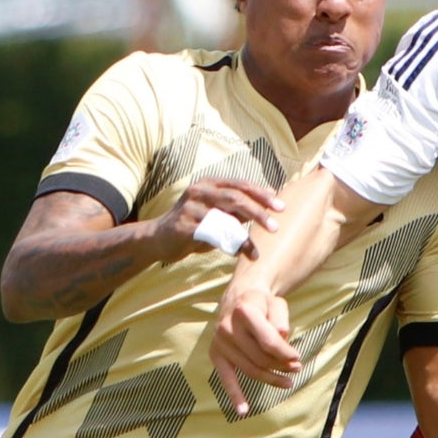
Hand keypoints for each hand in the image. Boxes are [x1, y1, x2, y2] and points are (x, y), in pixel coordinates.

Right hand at [151, 179, 283, 260]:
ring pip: (224, 219)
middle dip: (258, 212)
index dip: (262, 195)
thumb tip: (268, 210)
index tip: (280, 206)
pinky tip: (236, 254)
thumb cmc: (193, 225)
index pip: (241, 185)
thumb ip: (237, 211)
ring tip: (255, 250)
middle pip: (235, 198)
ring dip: (243, 236)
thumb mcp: (217, 215)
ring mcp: (189, 207)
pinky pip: (211, 236)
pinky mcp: (183, 226)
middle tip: (275, 226)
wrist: (157, 239)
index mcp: (209, 183)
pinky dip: (226, 245)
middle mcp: (199, 190)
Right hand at [210, 284, 298, 414]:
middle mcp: (227, 327)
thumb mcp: (276, 303)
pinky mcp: (216, 354)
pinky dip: (234, 395)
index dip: (285, 353)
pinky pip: (226, 379)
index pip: (268, 341)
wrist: (238, 299)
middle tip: (296, 368)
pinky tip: (243, 411)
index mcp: (244, 311)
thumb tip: (282, 337)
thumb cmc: (262, 304)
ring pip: (249, 369)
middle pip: (260, 358)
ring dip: (270, 379)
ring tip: (288, 382)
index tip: (297, 358)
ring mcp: (220, 342)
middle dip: (281, 366)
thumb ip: (281, 318)